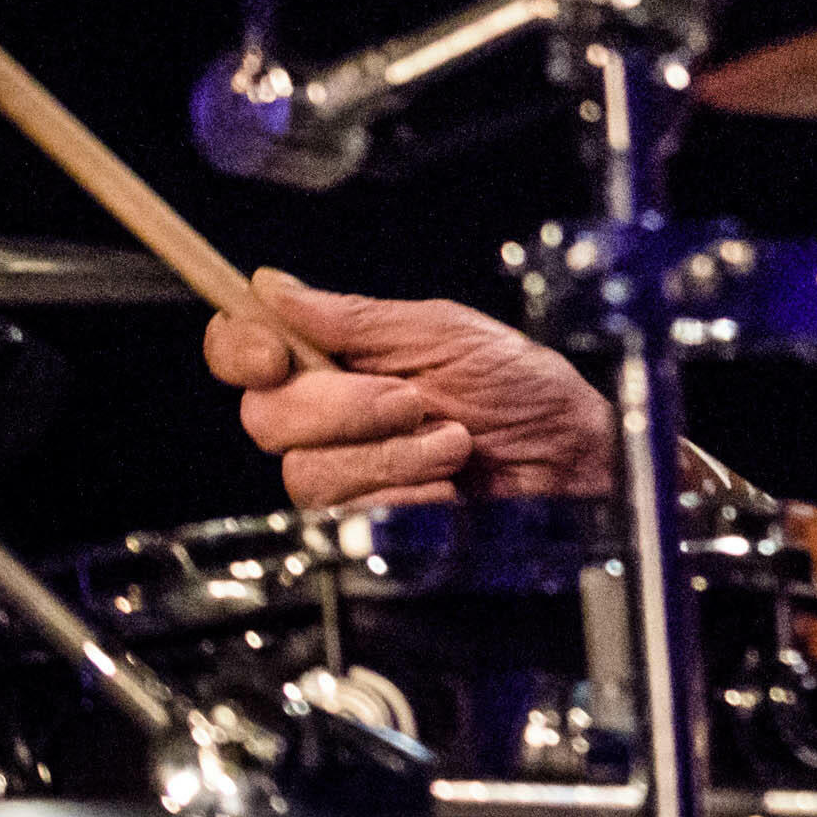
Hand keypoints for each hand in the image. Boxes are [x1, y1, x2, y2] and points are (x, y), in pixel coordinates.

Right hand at [203, 267, 612, 509]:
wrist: (575, 462)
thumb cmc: (527, 393)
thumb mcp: (447, 335)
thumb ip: (357, 319)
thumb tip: (274, 289)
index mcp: (340, 362)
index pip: (248, 355)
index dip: (241, 350)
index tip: (272, 356)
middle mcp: (330, 420)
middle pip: (267, 418)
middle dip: (344, 407)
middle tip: (414, 401)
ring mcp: (348, 476)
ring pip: (307, 471)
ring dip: (391, 453)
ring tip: (455, 442)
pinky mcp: (369, 527)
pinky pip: (348, 516)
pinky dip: (406, 494)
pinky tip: (449, 486)